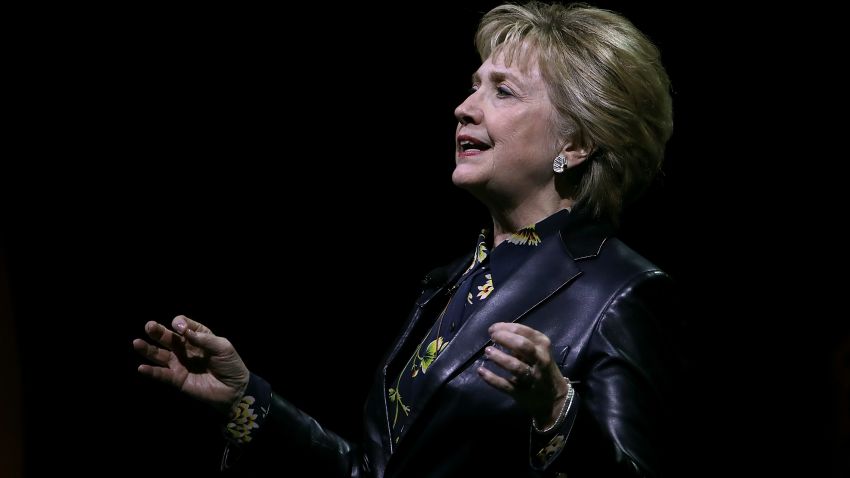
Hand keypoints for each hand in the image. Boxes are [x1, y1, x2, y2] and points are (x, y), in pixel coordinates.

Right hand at [133, 315, 249, 414]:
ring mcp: (180, 364)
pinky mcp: (177, 379)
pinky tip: (142, 368)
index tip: (182, 329)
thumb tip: (184, 331)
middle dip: (158, 331)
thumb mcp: (223, 347)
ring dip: (148, 349)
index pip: (184, 325)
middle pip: (168, 338)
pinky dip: (152, 372)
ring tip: (136, 343)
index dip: (180, 324)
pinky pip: (162, 375)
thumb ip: (204, 339)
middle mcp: (186, 348)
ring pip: (160, 355)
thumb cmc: (231, 365)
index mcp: (198, 336)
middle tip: (149, 326)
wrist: (234, 389)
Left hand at [478, 322, 568, 428]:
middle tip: (492, 337)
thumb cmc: (542, 368)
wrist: (554, 398)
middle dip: (504, 338)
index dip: (506, 328)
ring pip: (515, 366)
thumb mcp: (539, 351)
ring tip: (487, 351)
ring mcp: (531, 378)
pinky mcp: (521, 392)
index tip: (493, 329)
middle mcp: (540, 360)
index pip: (525, 332)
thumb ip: (522, 342)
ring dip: (499, 358)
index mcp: (543, 346)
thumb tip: (498, 332)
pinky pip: (505, 385)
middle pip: (522, 346)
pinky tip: (481, 371)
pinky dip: (491, 378)